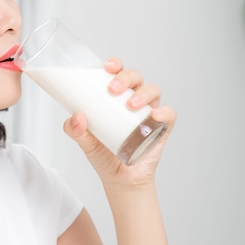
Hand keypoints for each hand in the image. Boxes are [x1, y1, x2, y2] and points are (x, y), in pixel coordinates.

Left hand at [62, 57, 175, 188]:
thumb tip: (76, 117)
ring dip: (142, 93)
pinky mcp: (162, 128)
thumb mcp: (85, 141)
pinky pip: (169, 115)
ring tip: (130, 104)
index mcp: (115, 97)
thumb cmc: (103, 154)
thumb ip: (75, 130)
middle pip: (135, 77)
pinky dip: (164, 112)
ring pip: (152, 91)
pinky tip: (154, 115)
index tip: (107, 66)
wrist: (120, 180)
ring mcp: (149, 113)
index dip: (115, 64)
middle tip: (112, 89)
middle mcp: (134, 100)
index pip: (117, 73)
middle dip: (125, 77)